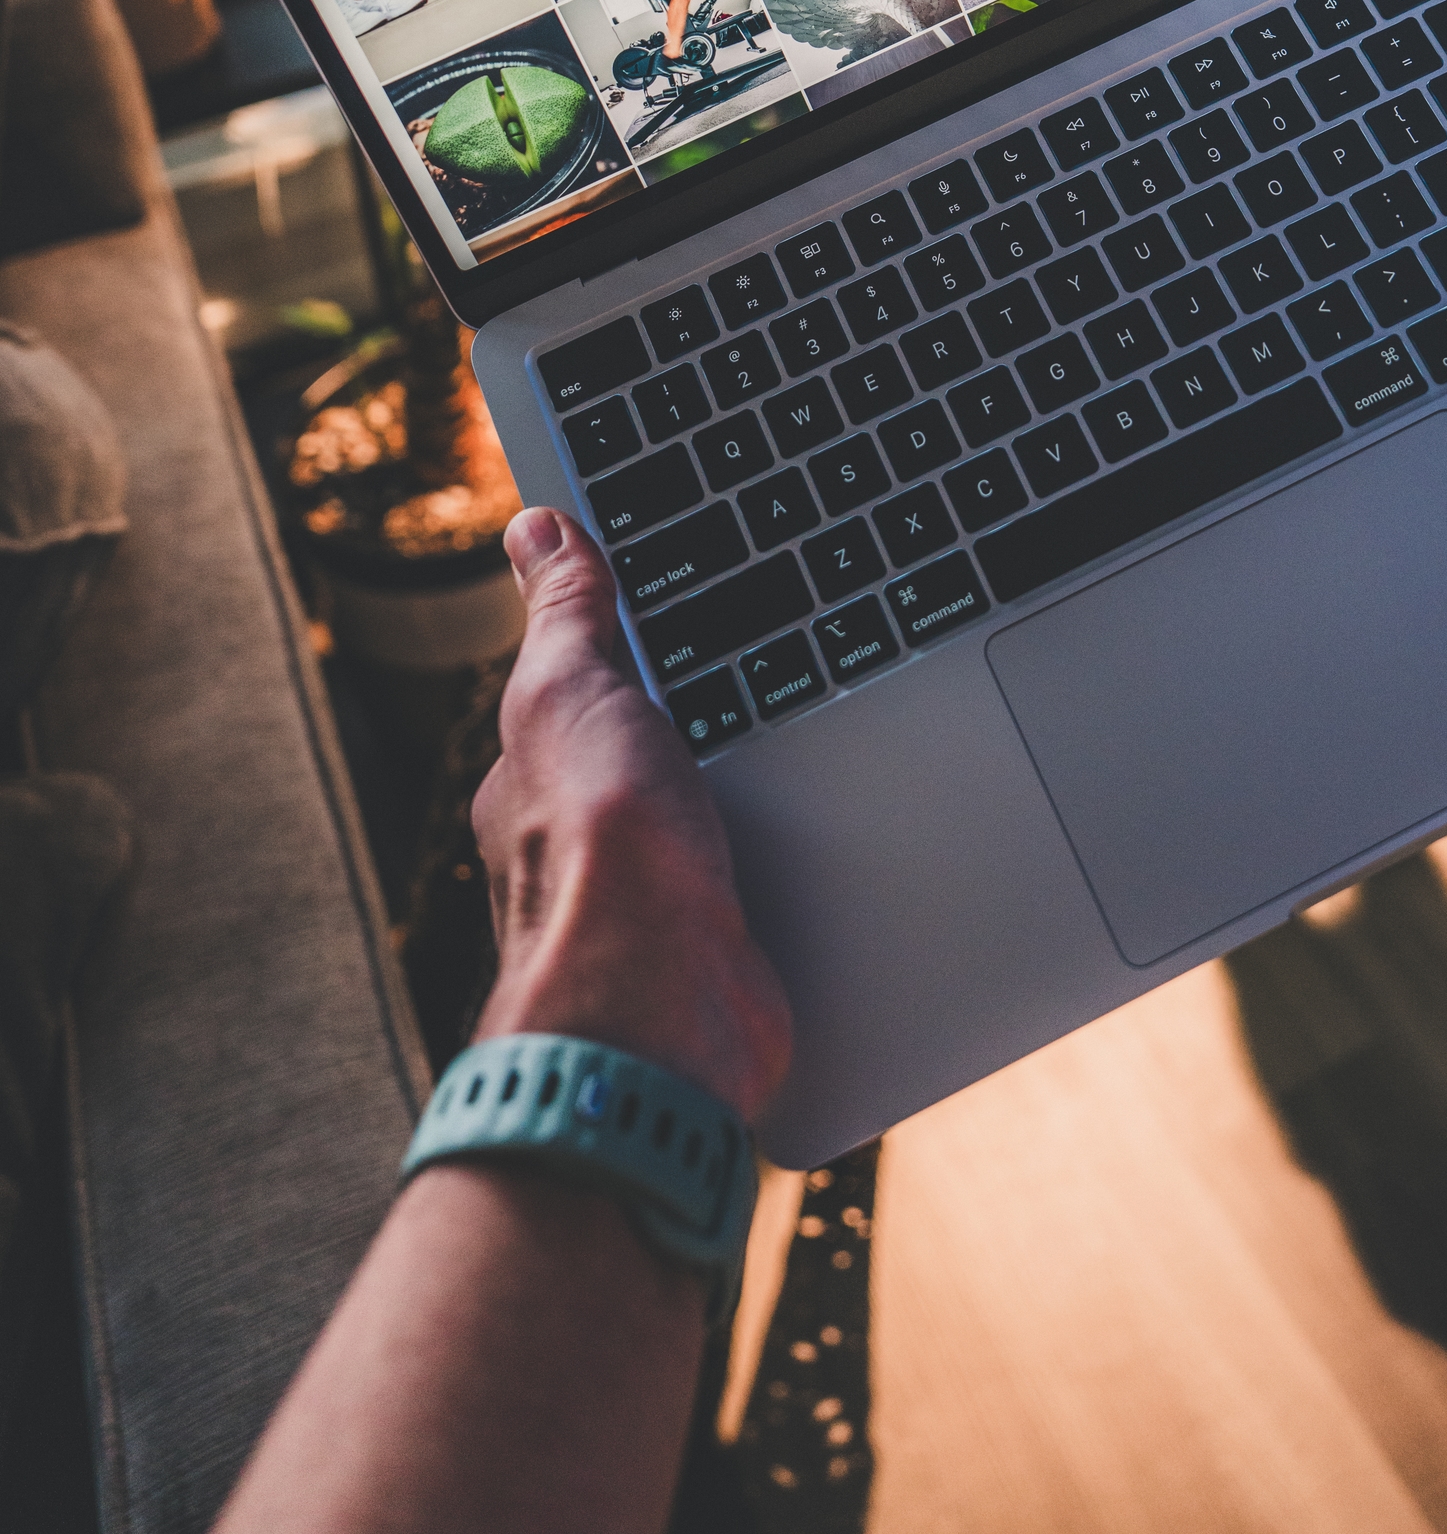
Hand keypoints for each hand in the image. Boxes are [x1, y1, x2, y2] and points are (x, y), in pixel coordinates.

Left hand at [470, 510, 790, 1121]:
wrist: (662, 1010)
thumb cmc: (596, 855)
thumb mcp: (572, 691)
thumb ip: (566, 613)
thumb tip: (533, 524)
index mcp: (534, 773)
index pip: (580, 686)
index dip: (629, 643)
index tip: (682, 600)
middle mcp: (581, 839)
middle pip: (646, 752)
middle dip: (697, 716)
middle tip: (768, 653)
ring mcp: (652, 895)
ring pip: (707, 814)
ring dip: (747, 785)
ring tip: (811, 725)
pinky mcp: (721, 941)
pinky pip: (760, 873)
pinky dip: (790, 849)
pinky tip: (827, 822)